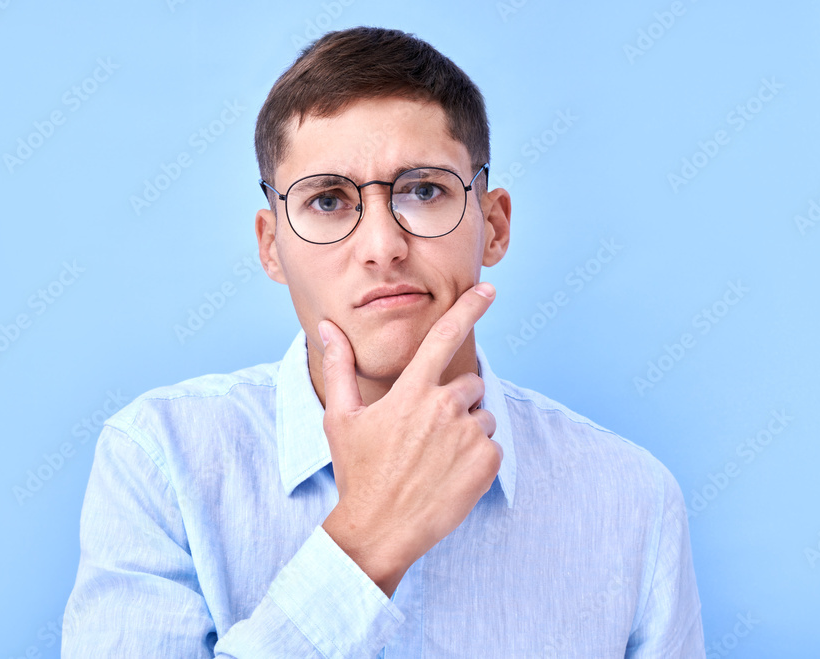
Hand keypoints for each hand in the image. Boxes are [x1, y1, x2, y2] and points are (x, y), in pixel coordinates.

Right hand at [318, 283, 501, 597]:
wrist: (379, 531)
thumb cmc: (358, 474)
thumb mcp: (341, 419)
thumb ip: (339, 368)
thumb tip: (327, 328)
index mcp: (412, 392)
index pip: (444, 337)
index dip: (468, 308)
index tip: (489, 289)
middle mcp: (444, 408)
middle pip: (468, 384)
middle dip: (455, 402)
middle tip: (426, 436)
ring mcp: (469, 436)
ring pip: (482, 417)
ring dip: (467, 431)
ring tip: (435, 460)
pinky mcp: (487, 463)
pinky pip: (493, 446)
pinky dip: (477, 457)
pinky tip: (450, 475)